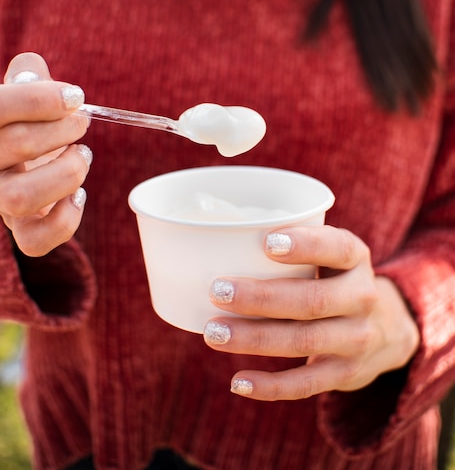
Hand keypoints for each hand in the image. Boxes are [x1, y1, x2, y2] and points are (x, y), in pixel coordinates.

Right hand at [0, 52, 91, 255]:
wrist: (23, 164)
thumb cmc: (24, 123)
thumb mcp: (21, 95)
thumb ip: (27, 77)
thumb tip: (33, 68)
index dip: (38, 99)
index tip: (75, 96)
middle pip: (17, 144)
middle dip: (63, 129)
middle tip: (81, 123)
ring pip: (20, 197)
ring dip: (66, 172)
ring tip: (83, 156)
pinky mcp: (21, 230)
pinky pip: (35, 242)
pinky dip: (66, 220)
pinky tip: (79, 195)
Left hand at [203, 225, 419, 400]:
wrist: (389, 329)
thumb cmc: (337, 280)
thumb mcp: (333, 255)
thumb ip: (298, 247)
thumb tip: (225, 243)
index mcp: (356, 259)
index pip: (337, 248)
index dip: (305, 245)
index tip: (267, 243)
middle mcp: (362, 298)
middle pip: (311, 300)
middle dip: (261, 297)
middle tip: (218, 291)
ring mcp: (356, 339)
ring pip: (304, 341)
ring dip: (255, 338)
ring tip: (214, 332)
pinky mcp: (345, 374)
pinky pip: (306, 384)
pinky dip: (271, 386)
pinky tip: (237, 381)